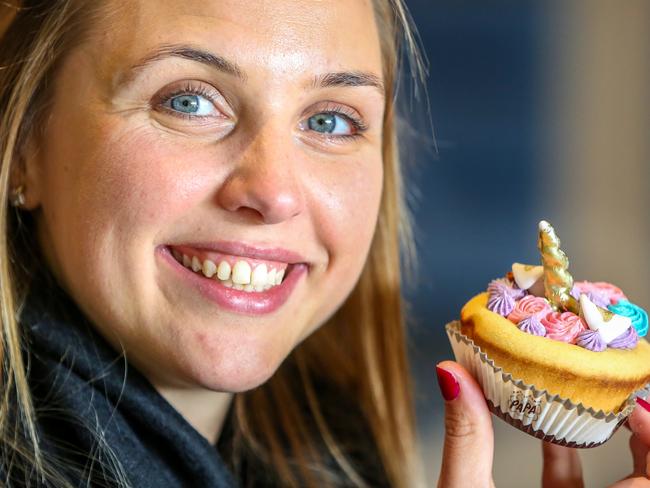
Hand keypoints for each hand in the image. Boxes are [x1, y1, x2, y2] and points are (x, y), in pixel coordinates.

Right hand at [436, 361, 649, 487]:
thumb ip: (465, 438)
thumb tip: (453, 375)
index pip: (649, 487)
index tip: (635, 405)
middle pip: (644, 483)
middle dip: (643, 438)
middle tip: (624, 398)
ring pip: (619, 487)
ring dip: (614, 446)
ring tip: (599, 406)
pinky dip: (568, 457)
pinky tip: (546, 430)